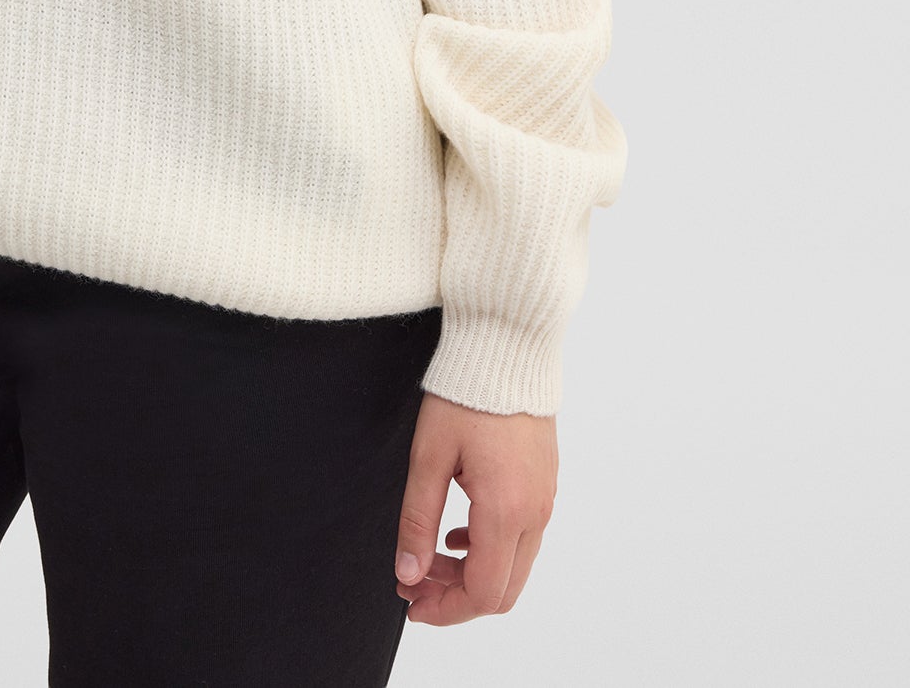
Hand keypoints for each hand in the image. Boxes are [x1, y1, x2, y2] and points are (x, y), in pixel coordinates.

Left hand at [393, 391, 557, 624]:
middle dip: (456, 597)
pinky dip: (491, 550)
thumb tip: (408, 574)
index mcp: (506, 510)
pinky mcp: (545, 484)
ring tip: (428, 556)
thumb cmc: (465, 394)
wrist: (506, 344)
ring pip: (514, 567)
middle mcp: (535, 512)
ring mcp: (545, 498)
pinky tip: (458, 532)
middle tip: (414, 583)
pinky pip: (523, 538)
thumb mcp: (429, 457)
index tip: (411, 603)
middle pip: (503, 590)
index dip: (445, 610)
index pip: (483, 593)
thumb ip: (418, 520)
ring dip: (472, 573)